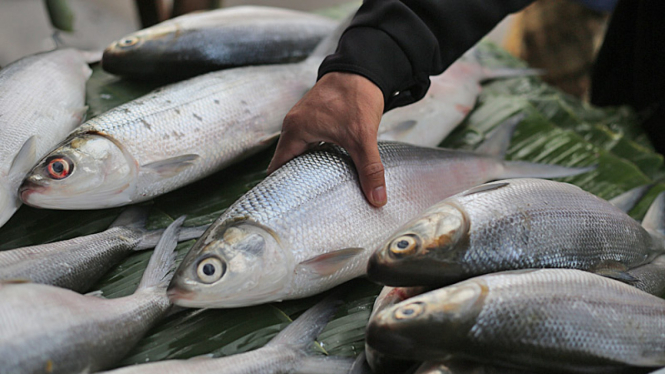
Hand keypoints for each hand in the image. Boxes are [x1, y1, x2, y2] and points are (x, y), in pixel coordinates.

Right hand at [268, 72, 386, 206]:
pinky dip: (315, 155)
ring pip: (299, 151)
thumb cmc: (356, 97)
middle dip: (295, 180)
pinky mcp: (315, 115)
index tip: (287, 205)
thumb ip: (369, 169)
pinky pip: (308, 141)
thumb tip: (377, 199)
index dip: (281, 187)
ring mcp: (303, 118)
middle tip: (303, 203)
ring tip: (315, 190)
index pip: (278, 166)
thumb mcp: (363, 137)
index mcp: (296, 129)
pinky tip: (327, 167)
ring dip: (306, 167)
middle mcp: (294, 123)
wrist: (364, 67)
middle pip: (287, 160)